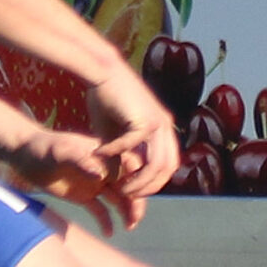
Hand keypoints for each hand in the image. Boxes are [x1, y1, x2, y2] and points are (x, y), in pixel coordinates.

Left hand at [4, 128, 142, 233]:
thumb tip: (100, 175)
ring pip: (118, 200)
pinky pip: (100, 211)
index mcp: (104, 154)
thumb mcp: (61, 150)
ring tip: (129, 227)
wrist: (26, 156)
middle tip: (136, 218)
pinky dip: (106, 221)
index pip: (129, 165)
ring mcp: (96, 184)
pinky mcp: (84, 197)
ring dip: (126, 213)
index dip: (138, 178)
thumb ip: (80, 160)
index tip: (136, 193)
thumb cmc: (44, 147)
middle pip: (128, 185)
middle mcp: (104, 169)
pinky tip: (109, 233)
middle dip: (135, 201)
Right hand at [87, 66, 179, 204]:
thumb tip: (117, 176)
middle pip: (167, 168)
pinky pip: (132, 145)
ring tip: (118, 185)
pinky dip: (114, 153)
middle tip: (127, 195)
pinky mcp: (145, 118)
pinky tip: (98, 153)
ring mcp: (159, 122)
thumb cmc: (106, 99)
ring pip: (157, 164)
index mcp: (163, 129)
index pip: (168, 164)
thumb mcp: (114, 134)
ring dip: (138, 179)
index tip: (133, 190)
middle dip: (149, 186)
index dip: (154, 182)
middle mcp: (166, 126)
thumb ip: (120, 153)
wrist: (103, 71)